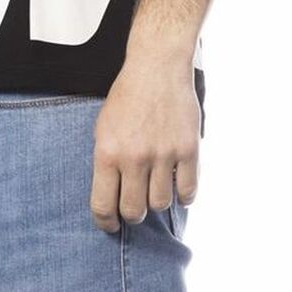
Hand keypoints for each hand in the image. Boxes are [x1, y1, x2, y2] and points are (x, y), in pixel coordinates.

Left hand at [88, 60, 199, 234]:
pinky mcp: (188, 150)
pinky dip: (183, 195)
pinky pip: (188, 192)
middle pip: (134, 211)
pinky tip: (177, 184)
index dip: (106, 223)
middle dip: (133, 214)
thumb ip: (107, 162)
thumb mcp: (103, 127)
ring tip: (156, 187)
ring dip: (157, 200)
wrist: (156, 66)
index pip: (103, 206)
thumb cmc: (127, 97)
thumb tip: (111, 197)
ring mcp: (163, 154)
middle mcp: (134, 157)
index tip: (111, 225)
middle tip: (135, 206)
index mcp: (108, 152)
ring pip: (161, 204)